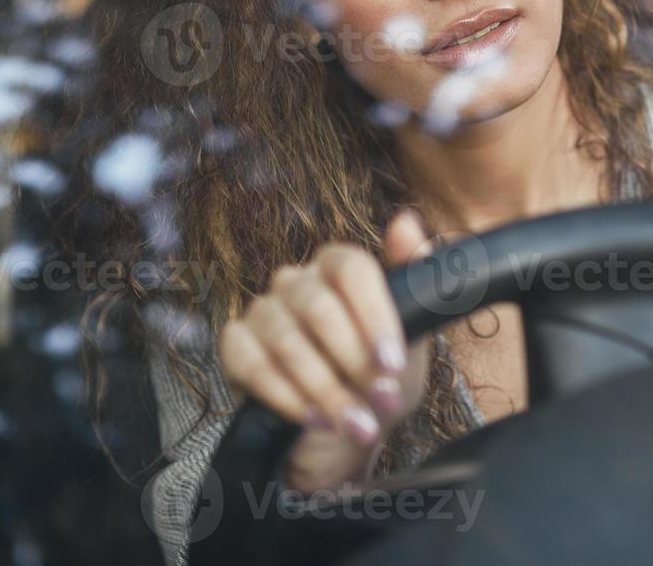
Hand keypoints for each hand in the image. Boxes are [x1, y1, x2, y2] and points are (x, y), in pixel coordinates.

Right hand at [217, 209, 433, 487]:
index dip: (373, 315)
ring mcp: (262, 311)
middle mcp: (296, 281)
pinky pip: (254, 366)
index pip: (351, 268)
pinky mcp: (235, 345)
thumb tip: (408, 223)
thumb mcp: (412, 335)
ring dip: (327, 390)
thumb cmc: (380, 374)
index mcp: (338, 266)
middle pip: (318, 307)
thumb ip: (417, 278)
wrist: (347, 429)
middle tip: (380, 400)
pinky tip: (315, 419)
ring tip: (356, 424)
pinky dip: (288, 398)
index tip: (391, 362)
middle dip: (353, 362)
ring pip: (287, 343)